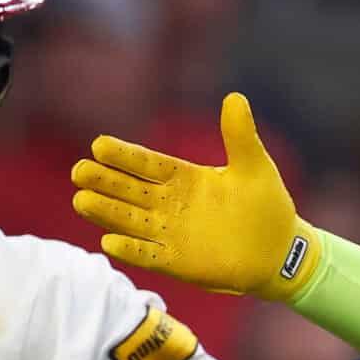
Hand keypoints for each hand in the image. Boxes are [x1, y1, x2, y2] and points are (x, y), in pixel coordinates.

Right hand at [71, 93, 321, 299]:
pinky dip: (131, 250)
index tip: (99, 144)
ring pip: (131, 221)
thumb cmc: (266, 205)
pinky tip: (109, 242)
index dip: (124, 156)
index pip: (147, 163)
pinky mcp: (177, 262)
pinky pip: (148, 255)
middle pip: (129, 190)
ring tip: (81, 201)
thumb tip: (235, 97)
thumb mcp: (254, 166)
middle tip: (79, 171)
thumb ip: (239, 136)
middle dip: (104, 181)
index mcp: (184, 177)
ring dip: (107, 213)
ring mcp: (170, 233)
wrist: (279, 251)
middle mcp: (170, 203)